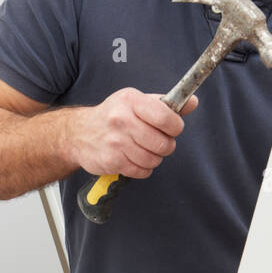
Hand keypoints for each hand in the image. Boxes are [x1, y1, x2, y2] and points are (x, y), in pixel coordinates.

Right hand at [72, 86, 197, 178]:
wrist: (79, 133)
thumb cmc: (113, 116)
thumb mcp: (136, 102)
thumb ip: (165, 104)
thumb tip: (192, 102)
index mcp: (131, 101)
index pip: (166, 118)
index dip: (176, 127)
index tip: (172, 128)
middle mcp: (122, 119)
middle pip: (163, 143)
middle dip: (166, 146)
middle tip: (158, 142)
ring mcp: (116, 141)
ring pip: (153, 159)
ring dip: (154, 158)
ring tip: (144, 150)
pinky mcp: (111, 160)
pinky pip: (142, 171)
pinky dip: (143, 169)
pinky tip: (134, 159)